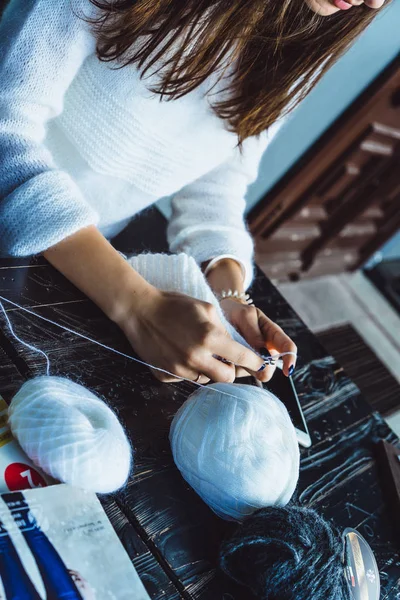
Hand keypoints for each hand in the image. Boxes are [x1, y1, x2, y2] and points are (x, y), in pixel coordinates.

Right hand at [120, 288, 265, 382]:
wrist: (139, 310)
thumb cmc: (174, 305)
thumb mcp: (206, 308)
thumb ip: (224, 330)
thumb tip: (235, 348)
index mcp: (209, 338)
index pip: (243, 358)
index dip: (255, 361)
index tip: (259, 362)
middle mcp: (196, 358)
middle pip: (227, 378)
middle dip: (231, 370)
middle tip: (226, 359)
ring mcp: (179, 369)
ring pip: (205, 380)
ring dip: (208, 370)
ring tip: (197, 351)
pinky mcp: (165, 375)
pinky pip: (185, 378)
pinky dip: (187, 369)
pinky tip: (179, 353)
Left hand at [220, 298, 296, 381]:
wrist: (219, 316)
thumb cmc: (235, 313)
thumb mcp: (245, 316)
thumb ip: (254, 333)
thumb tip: (264, 354)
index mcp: (273, 334)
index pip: (288, 347)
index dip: (290, 359)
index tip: (288, 370)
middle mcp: (266, 350)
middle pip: (270, 367)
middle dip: (258, 366)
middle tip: (242, 356)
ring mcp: (254, 360)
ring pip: (255, 372)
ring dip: (243, 366)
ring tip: (229, 350)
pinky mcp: (241, 368)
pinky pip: (239, 373)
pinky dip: (232, 367)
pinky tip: (225, 356)